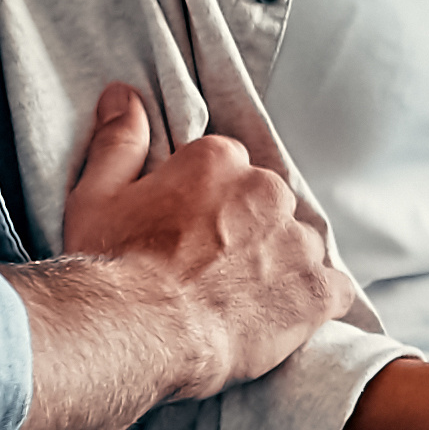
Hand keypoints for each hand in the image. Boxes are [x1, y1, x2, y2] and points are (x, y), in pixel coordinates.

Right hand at [59, 82, 333, 388]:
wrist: (138, 333)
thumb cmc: (111, 266)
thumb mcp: (96, 195)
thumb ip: (119, 141)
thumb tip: (124, 96)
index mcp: (219, 161)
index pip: (230, 168)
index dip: (209, 205)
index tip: (190, 234)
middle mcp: (266, 191)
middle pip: (268, 205)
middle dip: (248, 233)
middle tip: (213, 272)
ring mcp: (296, 241)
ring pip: (300, 246)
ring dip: (280, 268)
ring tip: (241, 302)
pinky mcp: (315, 291)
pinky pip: (332, 290)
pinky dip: (313, 303)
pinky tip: (283, 318)